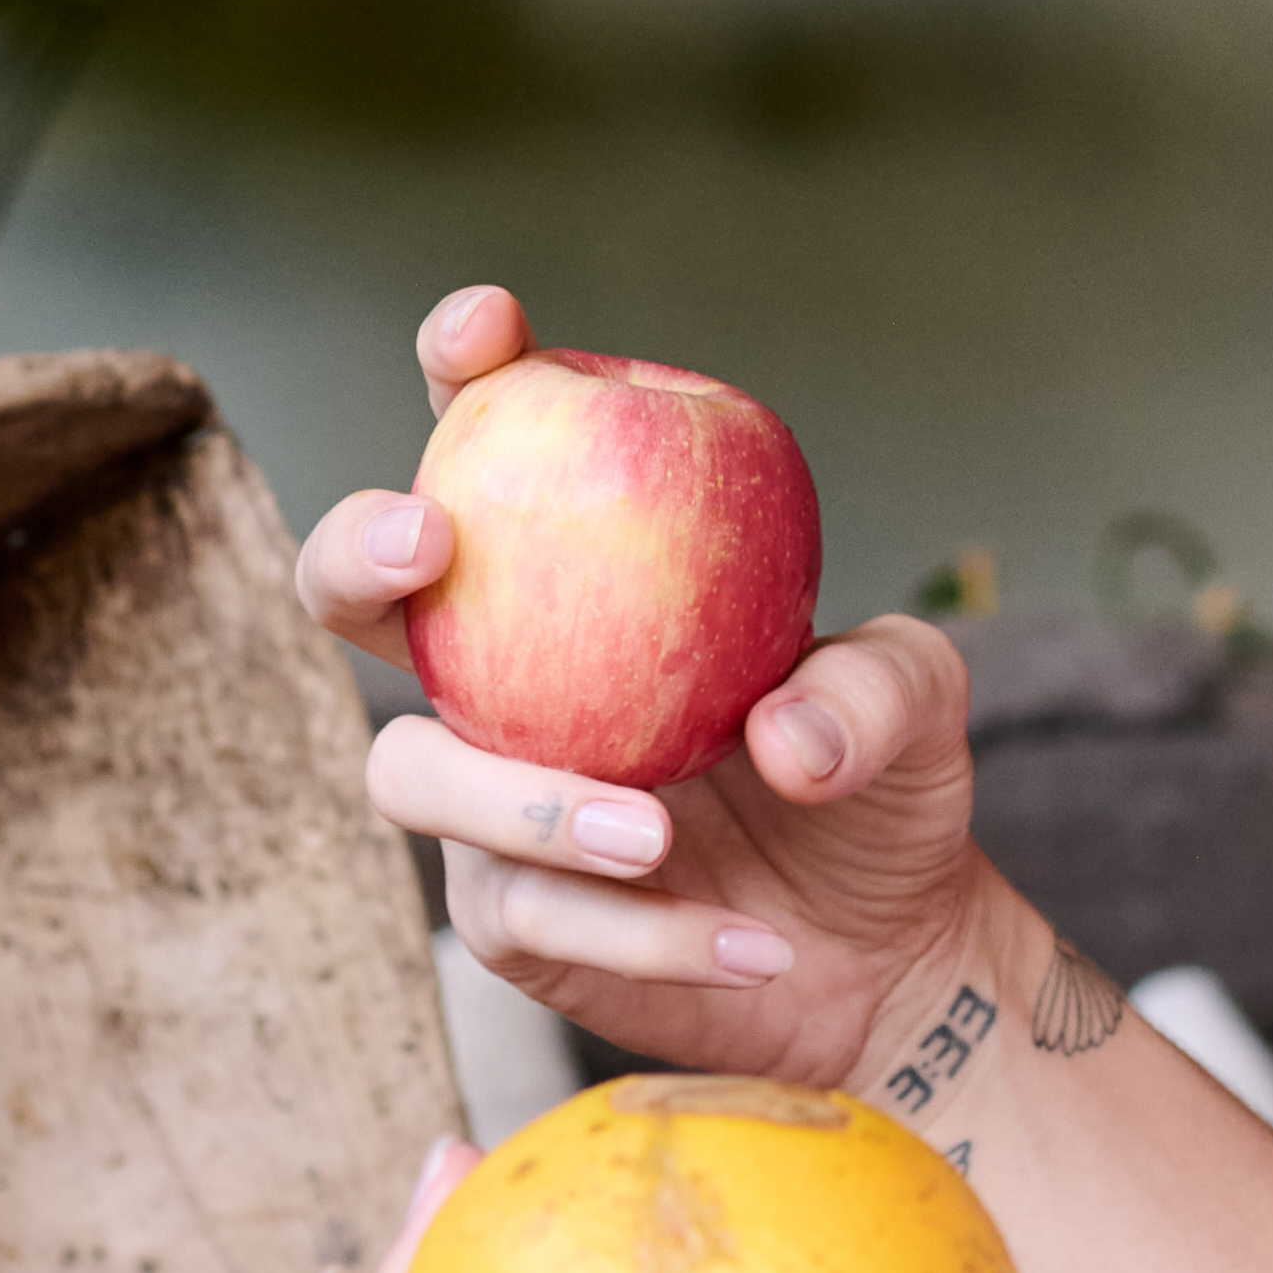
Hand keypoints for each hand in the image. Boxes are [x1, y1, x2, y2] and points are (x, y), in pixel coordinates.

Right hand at [297, 280, 994, 1093]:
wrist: (883, 946)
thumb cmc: (875, 777)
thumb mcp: (916, 703)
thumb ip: (871, 691)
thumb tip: (778, 736)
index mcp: (583, 562)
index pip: (495, 437)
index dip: (466, 368)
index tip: (488, 327)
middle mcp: (502, 662)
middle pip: (356, 591)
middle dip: (356, 548)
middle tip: (433, 538)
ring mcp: (486, 788)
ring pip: (411, 772)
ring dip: (523, 800)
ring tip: (658, 836)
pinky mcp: (509, 912)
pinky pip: (526, 914)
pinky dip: (644, 933)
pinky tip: (756, 945)